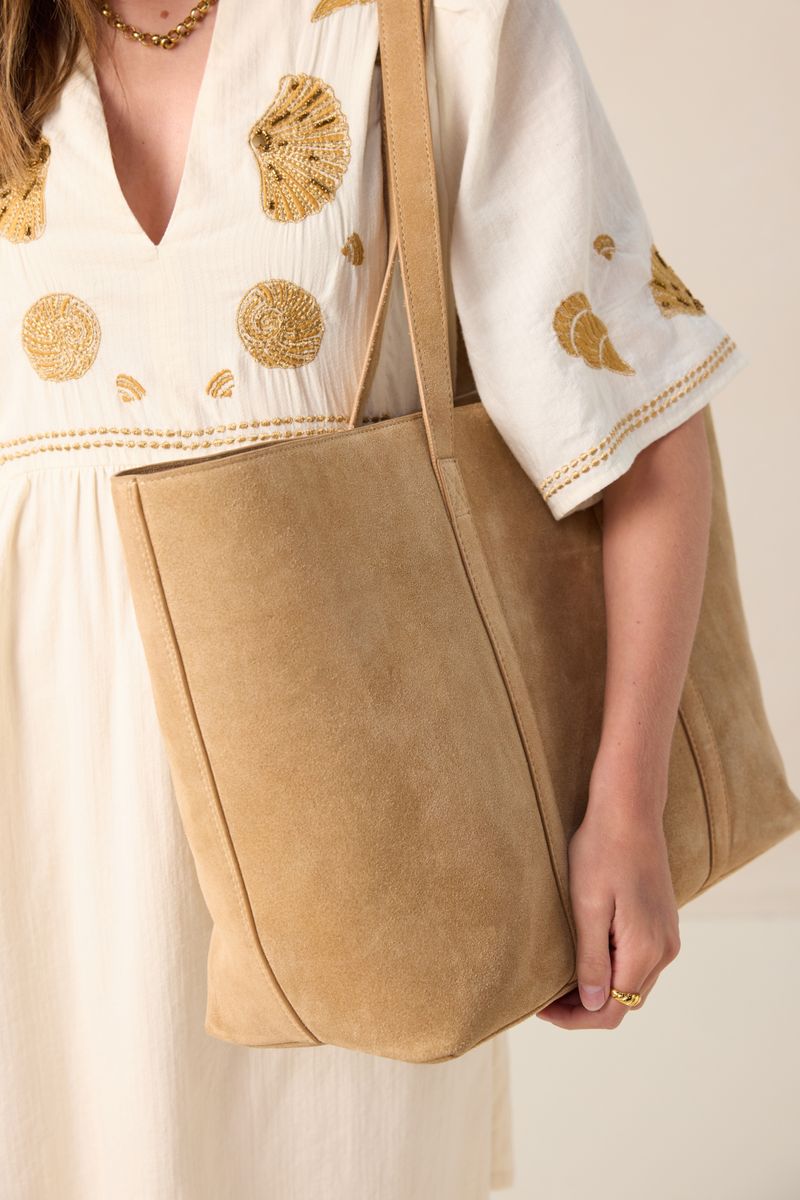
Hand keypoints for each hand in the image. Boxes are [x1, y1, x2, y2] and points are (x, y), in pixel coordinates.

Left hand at [536, 777, 680, 1029]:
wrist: (630, 810)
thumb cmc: (602, 851)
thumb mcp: (587, 907)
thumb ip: (592, 959)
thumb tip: (592, 1004)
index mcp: (645, 950)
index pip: (611, 1010)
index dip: (574, 1018)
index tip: (540, 1006)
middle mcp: (664, 950)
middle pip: (625, 1002)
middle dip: (584, 1006)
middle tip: (544, 995)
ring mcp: (667, 937)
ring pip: (633, 983)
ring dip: (599, 988)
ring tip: (560, 978)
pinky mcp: (662, 923)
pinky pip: (639, 962)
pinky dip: (613, 969)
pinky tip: (586, 955)